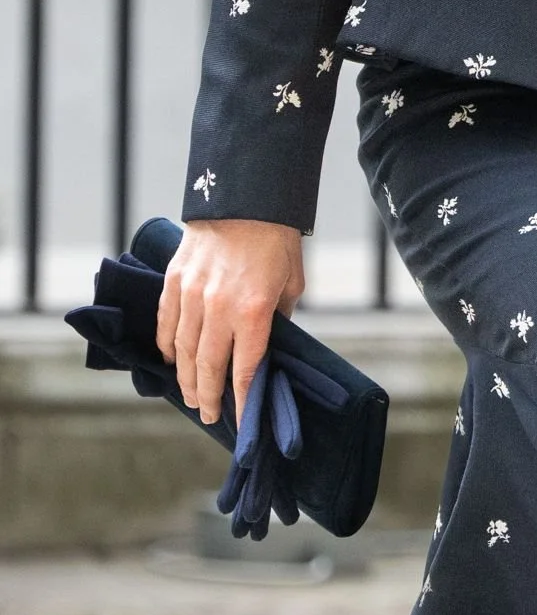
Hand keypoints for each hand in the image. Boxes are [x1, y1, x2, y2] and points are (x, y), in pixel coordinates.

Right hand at [156, 220, 306, 427]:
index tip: (241, 418)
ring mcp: (192, 295)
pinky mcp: (174, 281)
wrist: (246, 196)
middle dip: (209, 396)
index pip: (245, 369)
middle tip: (208, 415)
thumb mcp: (291, 282)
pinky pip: (166, 323)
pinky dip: (168, 346)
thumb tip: (268, 343)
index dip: (241, 398)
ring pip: (184, 350)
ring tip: (190, 397)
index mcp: (253, 311)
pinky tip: (172, 361)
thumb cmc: (277, 240)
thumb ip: (278, 317)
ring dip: (186, 378)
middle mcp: (219, 308)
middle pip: (209, 366)